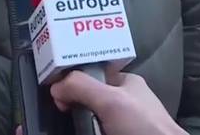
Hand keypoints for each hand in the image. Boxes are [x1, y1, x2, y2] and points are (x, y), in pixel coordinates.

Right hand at [50, 68, 186, 134]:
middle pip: (88, 97)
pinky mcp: (117, 134)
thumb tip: (56, 86)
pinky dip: (88, 132)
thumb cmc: (143, 126)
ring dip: (80, 123)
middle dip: (74, 104)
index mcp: (126, 83)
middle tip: (64, 110)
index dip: (73, 78)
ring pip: (90, 118)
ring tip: (74, 125)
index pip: (92, 72)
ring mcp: (121, 122)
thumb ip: (81, 86)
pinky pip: (96, 130)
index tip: (59, 91)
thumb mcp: (110, 100)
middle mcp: (124, 101)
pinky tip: (84, 132)